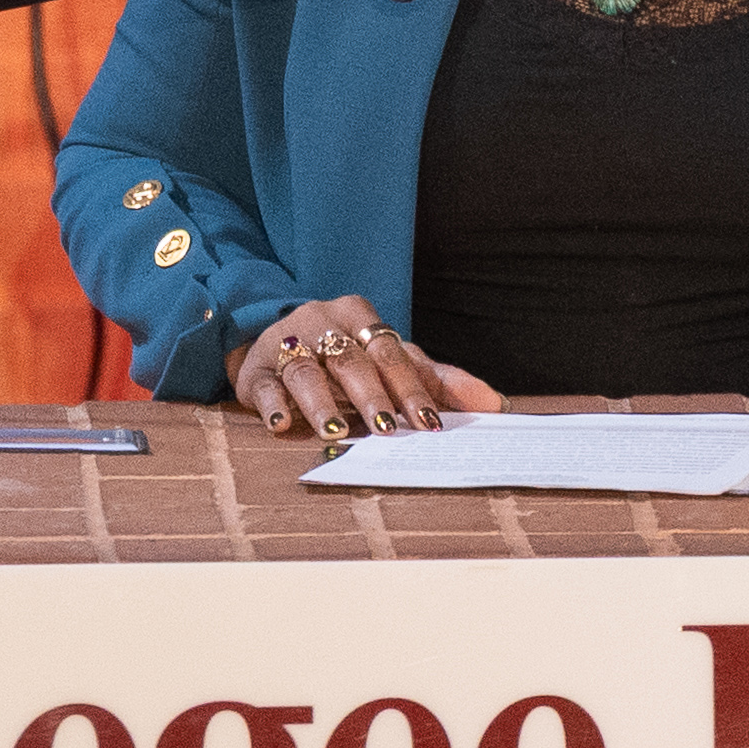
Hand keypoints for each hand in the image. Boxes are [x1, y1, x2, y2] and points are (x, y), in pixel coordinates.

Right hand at [236, 301, 497, 439]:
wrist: (273, 335)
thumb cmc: (345, 355)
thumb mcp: (389, 359)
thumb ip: (437, 379)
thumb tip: (494, 404)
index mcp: (359, 315)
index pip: (390, 351)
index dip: (409, 387)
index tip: (428, 422)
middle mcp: (321, 323)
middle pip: (351, 360)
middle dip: (371, 397)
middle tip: (388, 430)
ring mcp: (284, 343)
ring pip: (305, 369)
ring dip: (322, 403)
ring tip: (337, 432)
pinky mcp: (253, 369)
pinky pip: (261, 384)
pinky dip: (271, 404)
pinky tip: (281, 424)